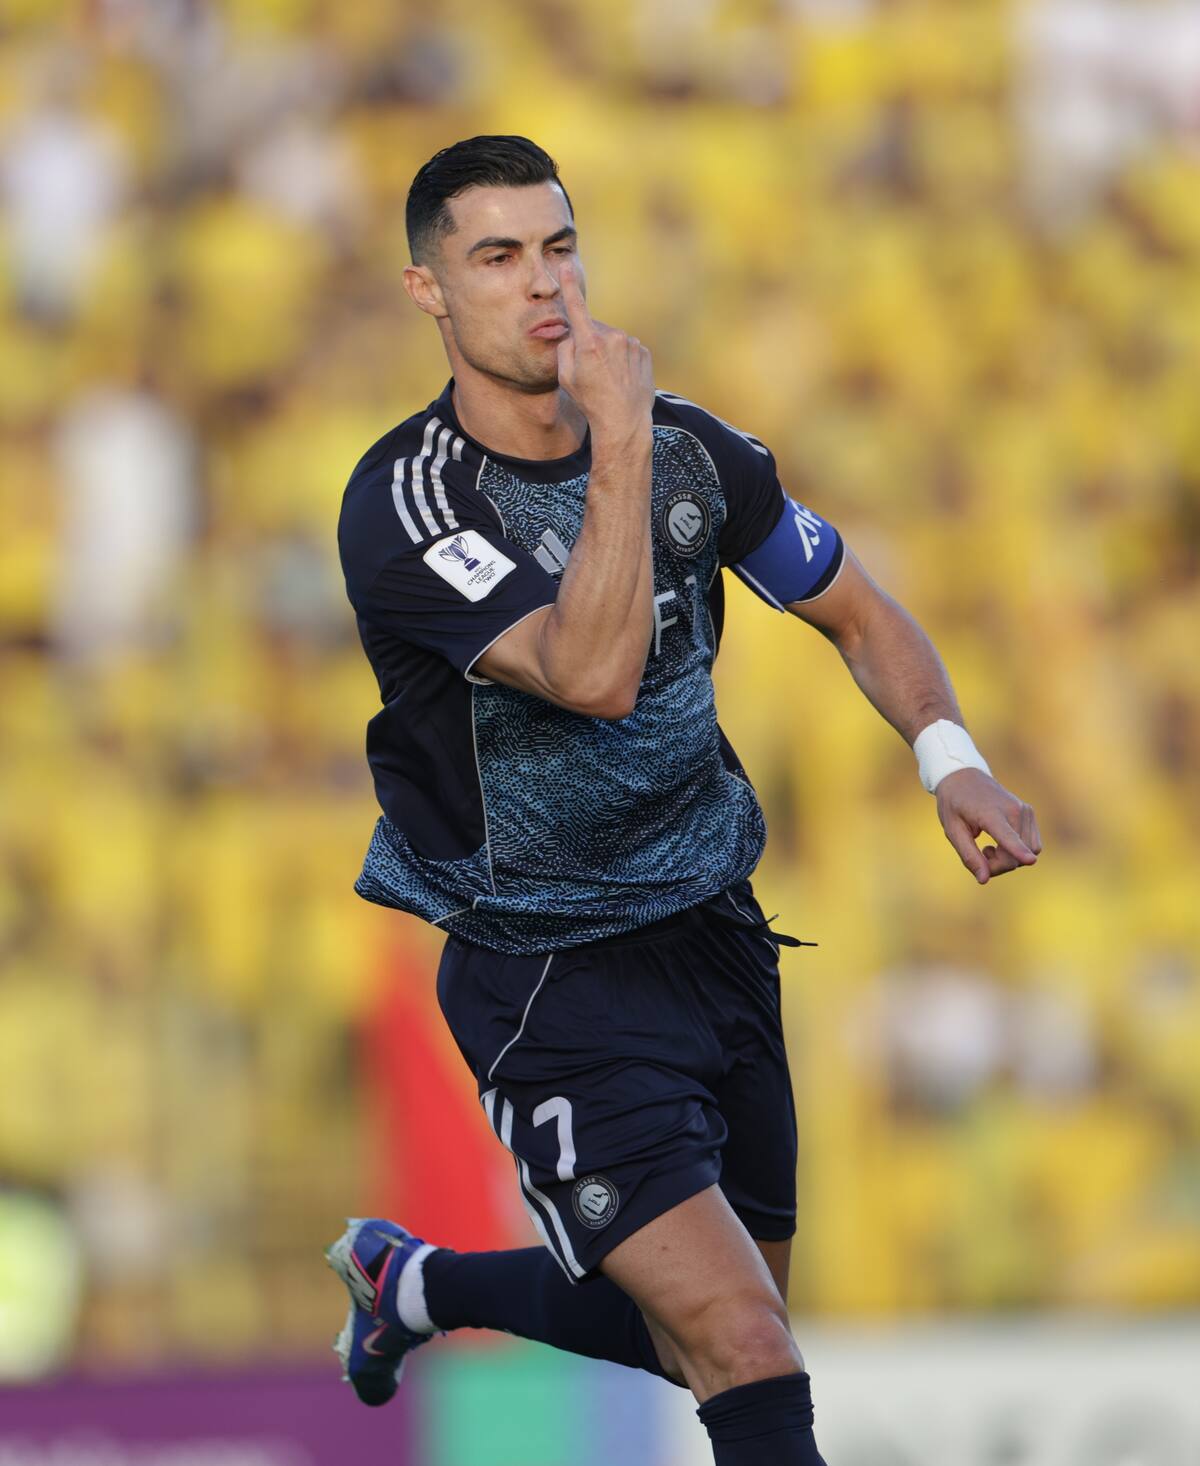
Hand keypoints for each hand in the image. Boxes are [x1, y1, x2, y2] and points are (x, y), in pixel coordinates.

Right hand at [555, 257, 653, 441]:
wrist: (624, 421)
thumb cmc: (590, 401)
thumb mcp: (566, 377)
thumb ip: (565, 348)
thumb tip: (572, 334)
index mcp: (589, 343)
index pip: (576, 308)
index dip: (569, 287)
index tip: (566, 266)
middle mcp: (612, 338)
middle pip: (594, 330)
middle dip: (589, 342)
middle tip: (590, 370)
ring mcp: (631, 344)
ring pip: (612, 340)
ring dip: (608, 352)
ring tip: (609, 377)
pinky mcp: (643, 351)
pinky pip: (628, 348)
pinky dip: (623, 359)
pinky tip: (622, 377)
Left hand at [936, 769, 1041, 884]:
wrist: (964, 777)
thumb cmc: (954, 804)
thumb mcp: (953, 831)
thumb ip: (969, 855)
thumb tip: (984, 879)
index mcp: (989, 813)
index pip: (1006, 835)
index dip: (1018, 851)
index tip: (1030, 861)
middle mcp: (1013, 810)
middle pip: (1016, 856)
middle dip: (999, 865)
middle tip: (980, 856)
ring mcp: (1025, 810)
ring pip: (1029, 852)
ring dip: (1009, 859)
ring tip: (988, 848)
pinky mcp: (1029, 812)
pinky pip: (1033, 844)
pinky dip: (1019, 850)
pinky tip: (1000, 842)